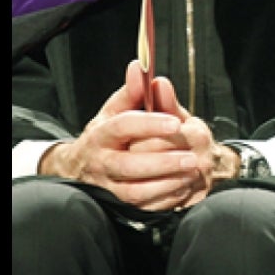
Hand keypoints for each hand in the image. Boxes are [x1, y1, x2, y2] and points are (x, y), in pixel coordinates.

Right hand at [40, 61, 239, 210]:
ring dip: (166, 183)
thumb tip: (140, 67)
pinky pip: (140, 207)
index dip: (149, 124)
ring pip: (134, 191)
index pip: (123, 127)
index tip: (175, 122)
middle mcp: (100, 162)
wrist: (81, 167)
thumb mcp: (116, 110)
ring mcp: (107, 187)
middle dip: (162, 162)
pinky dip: (163, 199)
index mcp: (101, 134)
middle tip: (192, 157)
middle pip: (128, 165)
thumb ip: (132, 92)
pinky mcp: (115, 205)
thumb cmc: (109, 134)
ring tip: (191, 172)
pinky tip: (182, 187)